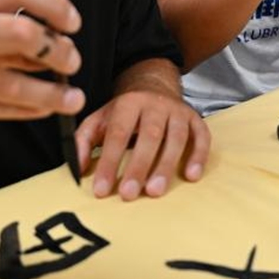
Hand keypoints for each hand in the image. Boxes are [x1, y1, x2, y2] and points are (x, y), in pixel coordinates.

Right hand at [0, 0, 85, 133]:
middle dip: (57, 50)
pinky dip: (28, 110)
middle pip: (21, 33)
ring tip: (72, 98)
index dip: (53, 3)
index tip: (73, 23)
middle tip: (72, 62)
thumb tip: (56, 43)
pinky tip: (44, 109)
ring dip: (51, 93)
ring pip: (12, 83)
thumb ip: (1, 30)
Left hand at [76, 73, 209, 200]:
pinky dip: (198, 156)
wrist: (155, 85)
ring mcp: (178, 111)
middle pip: (149, 136)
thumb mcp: (100, 119)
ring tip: (155, 191)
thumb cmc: (125, 112)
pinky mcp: (195, 119)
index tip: (102, 190)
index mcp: (128, 103)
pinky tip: (191, 176)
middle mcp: (155, 104)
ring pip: (176, 138)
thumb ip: (84, 141)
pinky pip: (201, 137)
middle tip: (129, 194)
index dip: (109, 161)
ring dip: (166, 165)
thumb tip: (77, 169)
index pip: (118, 133)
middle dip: (138, 166)